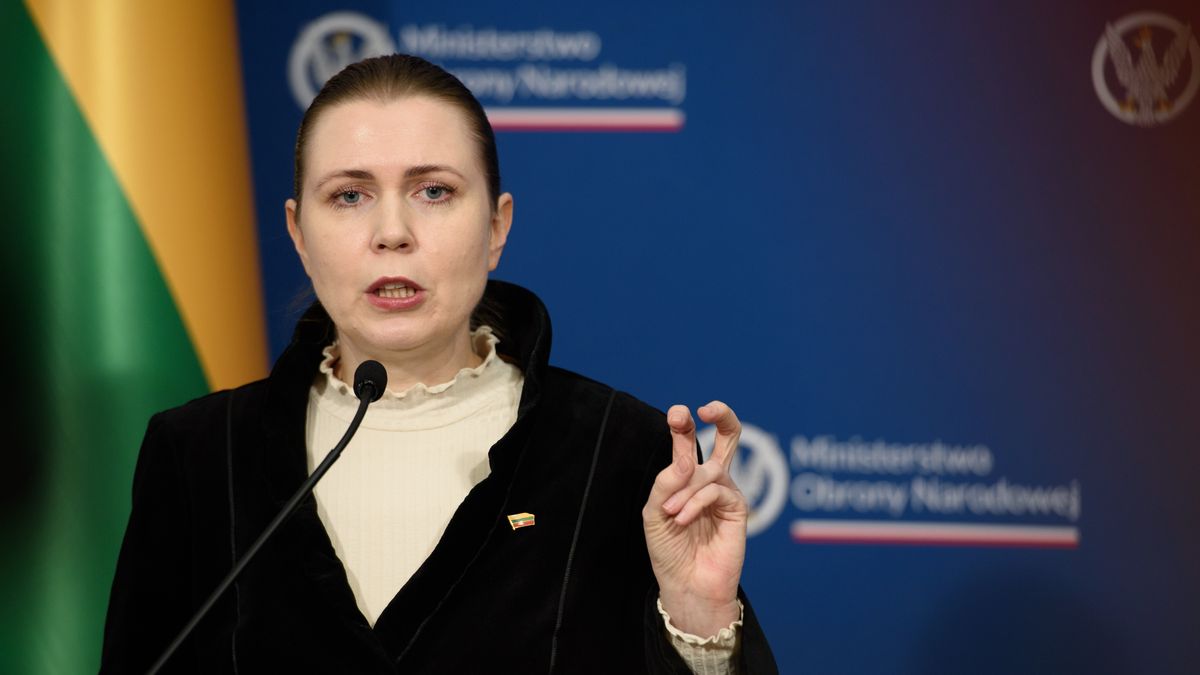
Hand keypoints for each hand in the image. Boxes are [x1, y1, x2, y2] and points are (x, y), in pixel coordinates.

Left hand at [642, 401, 746, 636]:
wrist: (685, 584)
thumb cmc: (668, 549)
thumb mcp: (655, 513)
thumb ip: (667, 484)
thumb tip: (685, 461)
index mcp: (687, 476)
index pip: (689, 442)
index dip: (684, 424)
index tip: (678, 414)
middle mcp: (710, 480)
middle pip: (729, 436)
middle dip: (722, 415)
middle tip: (707, 408)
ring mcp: (726, 492)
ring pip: (708, 471)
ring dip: (684, 490)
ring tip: (671, 514)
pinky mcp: (738, 508)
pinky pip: (716, 491)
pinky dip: (695, 502)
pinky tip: (683, 519)